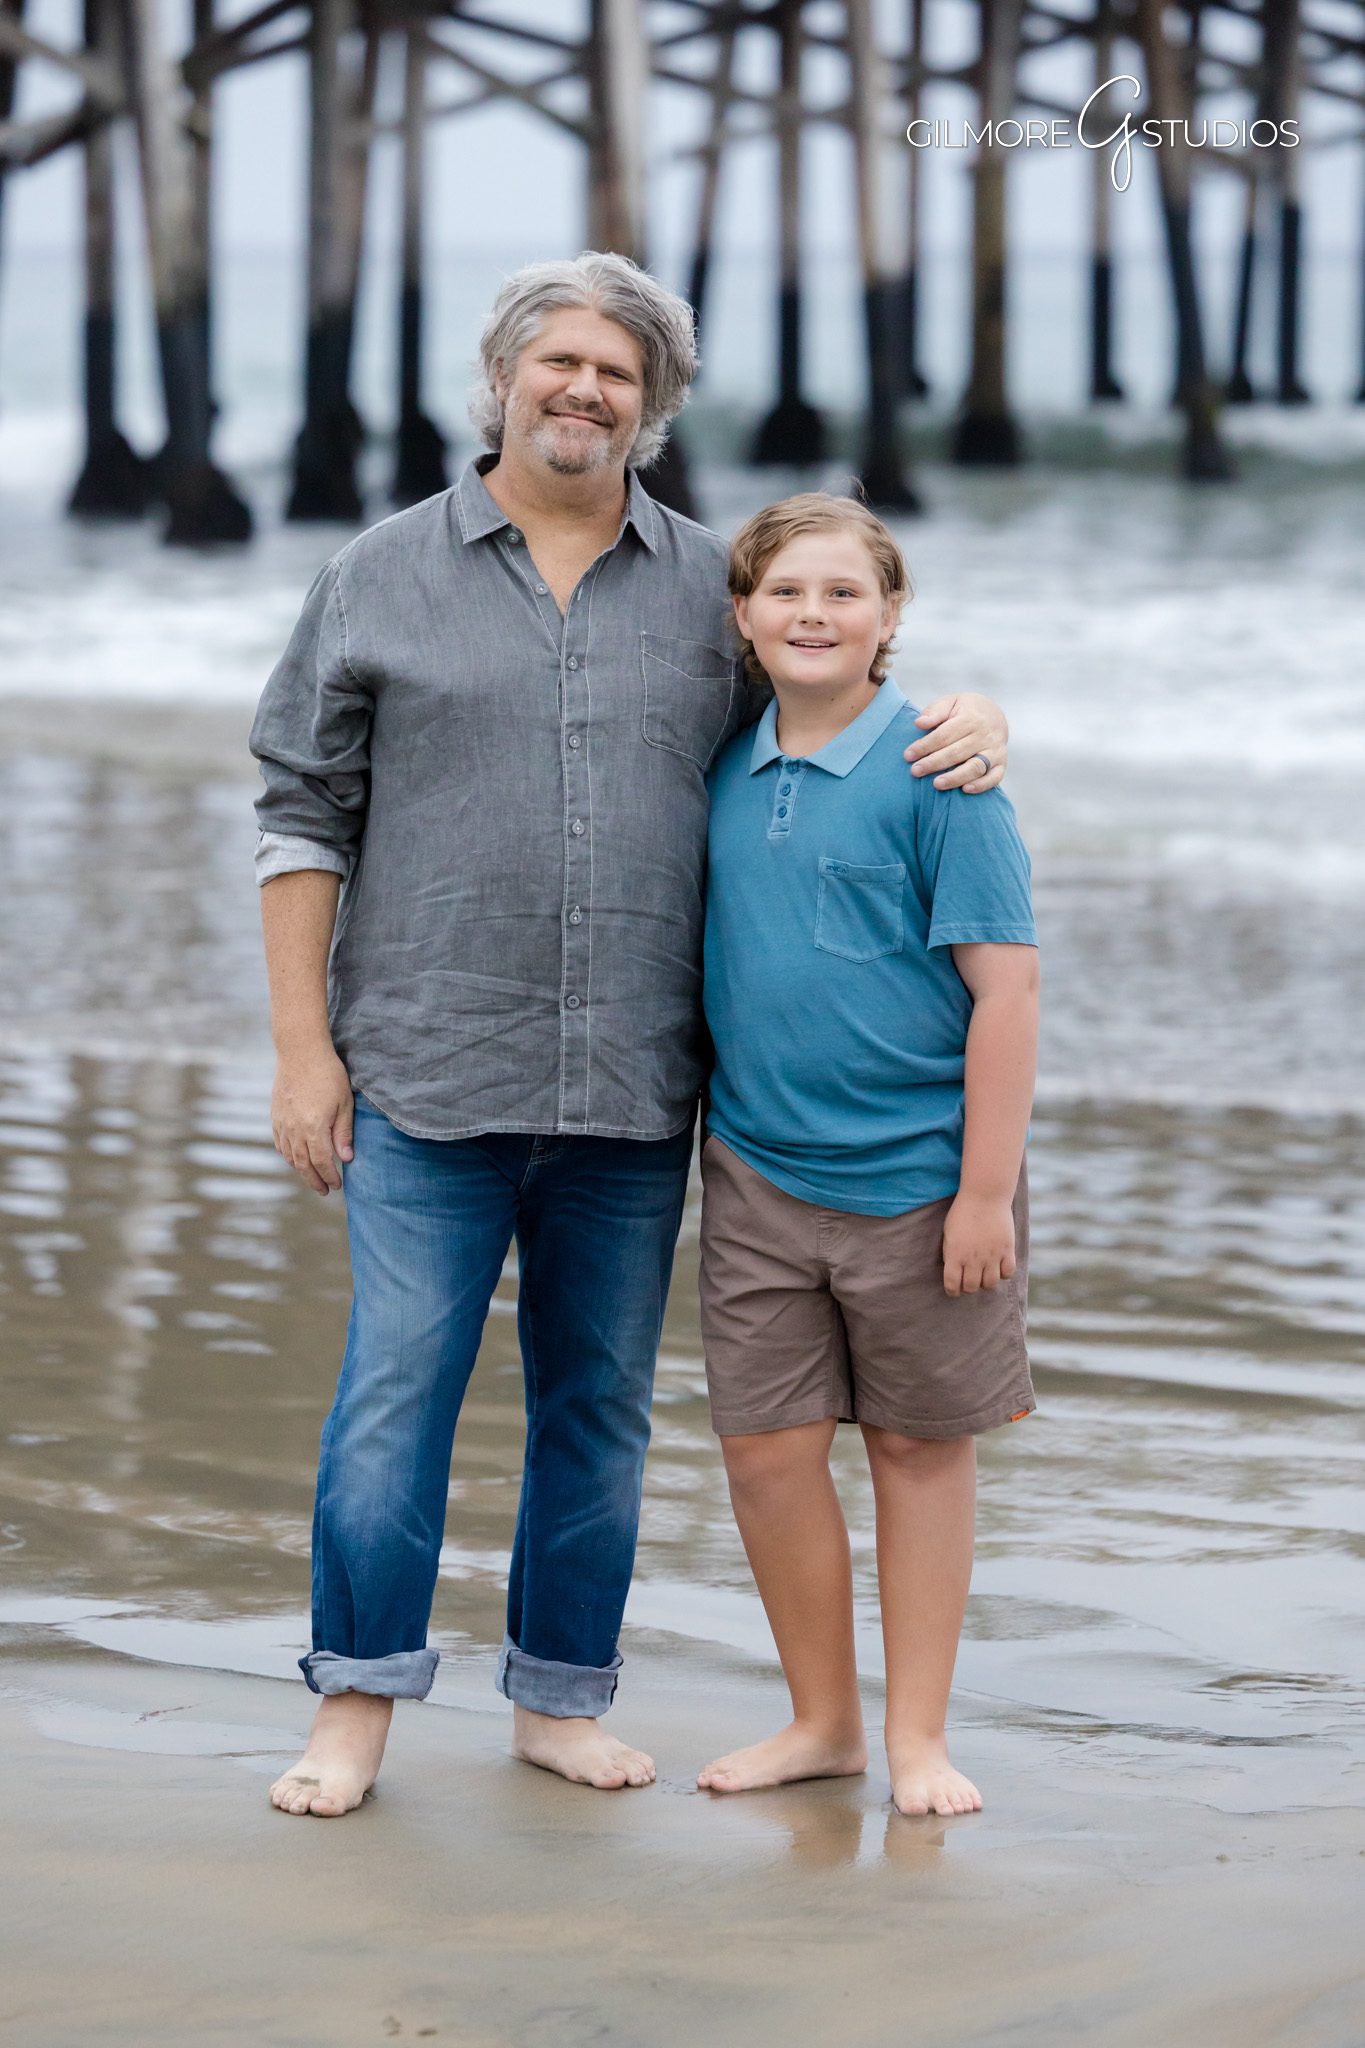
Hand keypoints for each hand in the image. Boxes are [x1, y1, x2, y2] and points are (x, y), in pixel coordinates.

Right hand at [271, 1045, 354, 1194]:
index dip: (329, 1176)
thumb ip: (343, 1132)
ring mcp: (282, 1123)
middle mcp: (294, 1129)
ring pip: (290, 1156)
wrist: (300, 1052)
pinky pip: (280, 1144)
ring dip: (301, 1171)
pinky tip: (296, 1159)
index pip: (322, 1162)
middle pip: (303, 1164)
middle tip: (325, 1191)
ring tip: (313, 1178)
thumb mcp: (344, 1103)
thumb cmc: (328, 1074)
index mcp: (314, 1127)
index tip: (337, 1186)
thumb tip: (346, 1159)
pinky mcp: (275, 1116)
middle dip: (315, 1180)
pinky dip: (288, 1156)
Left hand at [905, 692, 1007, 791]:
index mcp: (970, 718)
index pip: (944, 734)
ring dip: (956, 777)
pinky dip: (982, 785)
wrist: (994, 715)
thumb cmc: (964, 711)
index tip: (908, 755)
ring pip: (976, 767)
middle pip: (957, 752)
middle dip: (934, 763)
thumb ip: (935, 711)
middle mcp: (985, 735)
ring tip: (936, 784)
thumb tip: (919, 723)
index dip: (925, 745)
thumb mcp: (950, 702)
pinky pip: (994, 777)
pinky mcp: (1002, 764)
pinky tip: (965, 790)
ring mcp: (995, 751)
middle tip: (915, 771)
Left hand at [942, 1191, 1015, 1296]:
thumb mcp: (949, 1233)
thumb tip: (954, 1270)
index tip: (954, 1289)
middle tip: (969, 1279)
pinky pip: (1007, 1273)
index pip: (952, 1285)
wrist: (985, 1195)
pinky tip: (998, 1266)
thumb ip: (951, 1253)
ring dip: (985, 1282)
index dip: (952, 1290)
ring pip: (990, 1284)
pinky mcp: (1007, 1250)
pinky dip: (1003, 1273)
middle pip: (972, 1287)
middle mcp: (973, 1258)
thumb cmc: (963, 1212)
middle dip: (968, 1286)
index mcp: (955, 1254)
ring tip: (984, 1273)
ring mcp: (992, 1255)